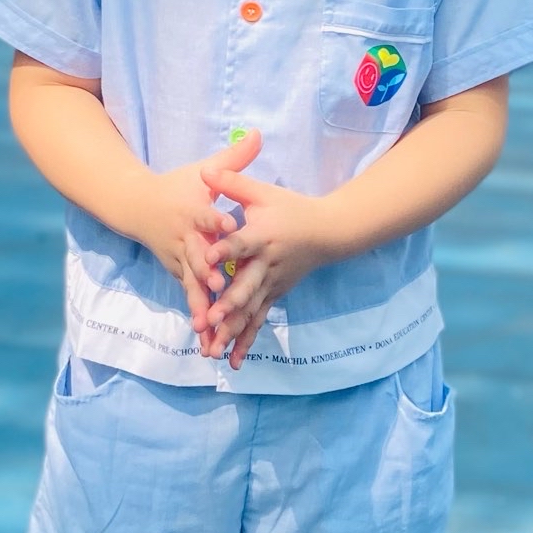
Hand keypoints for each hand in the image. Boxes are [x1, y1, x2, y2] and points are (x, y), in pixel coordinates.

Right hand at [130, 130, 263, 334]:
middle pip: (196, 257)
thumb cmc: (177, 186)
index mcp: (193, 211)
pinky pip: (191, 298)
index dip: (218, 220)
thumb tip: (257, 134)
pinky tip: (208, 340)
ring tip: (209, 328)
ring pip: (192, 285)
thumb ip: (233, 159)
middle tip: (220, 288)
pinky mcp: (179, 274)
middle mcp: (184, 238)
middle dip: (207, 274)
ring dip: (200, 306)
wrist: (137, 207)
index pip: (206, 214)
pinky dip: (199, 316)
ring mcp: (179, 259)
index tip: (232, 225)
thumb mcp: (203, 169)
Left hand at [199, 155, 333, 368]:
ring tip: (213, 350)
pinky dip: (246, 341)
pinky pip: (258, 321)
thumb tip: (204, 170)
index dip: (225, 248)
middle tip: (210, 318)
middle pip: (247, 286)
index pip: (241, 242)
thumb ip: (232, 181)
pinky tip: (233, 362)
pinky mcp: (273, 296)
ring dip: (232, 331)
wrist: (328, 232)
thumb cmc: (291, 208)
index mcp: (262, 236)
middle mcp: (267, 264)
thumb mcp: (262, 192)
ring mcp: (271, 284)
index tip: (207, 256)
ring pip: (250, 311)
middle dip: (229, 304)